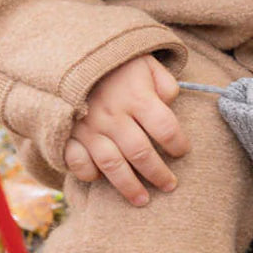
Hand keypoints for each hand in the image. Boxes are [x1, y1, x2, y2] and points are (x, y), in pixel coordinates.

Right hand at [63, 55, 188, 205]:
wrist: (72, 52)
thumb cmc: (117, 62)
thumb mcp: (146, 62)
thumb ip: (164, 83)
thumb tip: (171, 103)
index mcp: (136, 96)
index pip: (166, 128)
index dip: (179, 144)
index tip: (183, 152)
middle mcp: (114, 115)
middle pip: (141, 153)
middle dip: (159, 174)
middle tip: (170, 186)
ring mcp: (90, 127)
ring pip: (113, 165)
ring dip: (129, 187)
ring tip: (143, 201)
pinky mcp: (69, 134)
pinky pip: (79, 162)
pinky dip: (89, 174)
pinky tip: (100, 178)